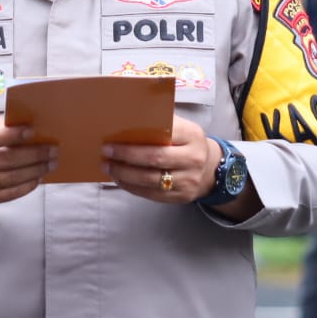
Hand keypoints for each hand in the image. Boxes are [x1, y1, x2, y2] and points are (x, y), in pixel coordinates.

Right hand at [0, 116, 55, 207]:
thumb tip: (25, 124)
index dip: (15, 135)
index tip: (34, 131)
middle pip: (7, 159)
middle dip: (35, 154)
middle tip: (53, 150)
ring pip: (10, 178)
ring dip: (35, 171)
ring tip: (50, 163)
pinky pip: (7, 194)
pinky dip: (26, 187)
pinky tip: (36, 178)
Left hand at [100, 115, 219, 204]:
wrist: (210, 168)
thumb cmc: (186, 143)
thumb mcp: (181, 128)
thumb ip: (160, 123)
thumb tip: (127, 120)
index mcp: (192, 135)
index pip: (162, 136)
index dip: (135, 141)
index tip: (111, 141)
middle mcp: (193, 158)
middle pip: (154, 159)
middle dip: (126, 157)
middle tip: (106, 154)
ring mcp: (189, 180)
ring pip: (150, 180)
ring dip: (125, 174)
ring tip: (109, 168)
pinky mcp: (182, 196)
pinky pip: (152, 194)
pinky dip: (132, 187)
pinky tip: (121, 180)